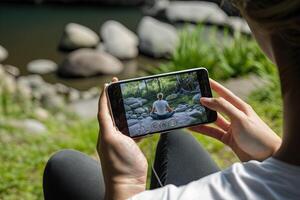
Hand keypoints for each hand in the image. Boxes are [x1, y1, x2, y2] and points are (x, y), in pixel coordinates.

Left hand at [97, 77, 147, 199]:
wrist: (128, 183)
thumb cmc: (118, 162)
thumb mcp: (110, 139)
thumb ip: (107, 123)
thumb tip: (104, 109)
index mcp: (105, 130)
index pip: (104, 108)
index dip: (105, 95)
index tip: (109, 83)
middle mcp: (111, 133)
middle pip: (114, 111)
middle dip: (117, 98)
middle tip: (122, 85)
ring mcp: (122, 139)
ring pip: (125, 119)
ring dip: (127, 109)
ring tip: (133, 98)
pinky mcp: (132, 145)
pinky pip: (135, 130)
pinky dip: (138, 123)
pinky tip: (145, 119)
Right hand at [190, 79, 280, 161]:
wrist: (268, 158)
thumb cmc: (258, 136)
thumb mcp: (240, 118)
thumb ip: (223, 107)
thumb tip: (205, 99)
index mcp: (241, 107)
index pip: (225, 93)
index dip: (214, 86)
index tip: (204, 79)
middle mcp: (235, 116)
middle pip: (217, 106)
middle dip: (205, 102)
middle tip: (192, 98)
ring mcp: (232, 128)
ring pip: (213, 120)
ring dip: (202, 117)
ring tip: (189, 113)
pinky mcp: (228, 139)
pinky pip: (212, 132)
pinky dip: (202, 129)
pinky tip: (193, 127)